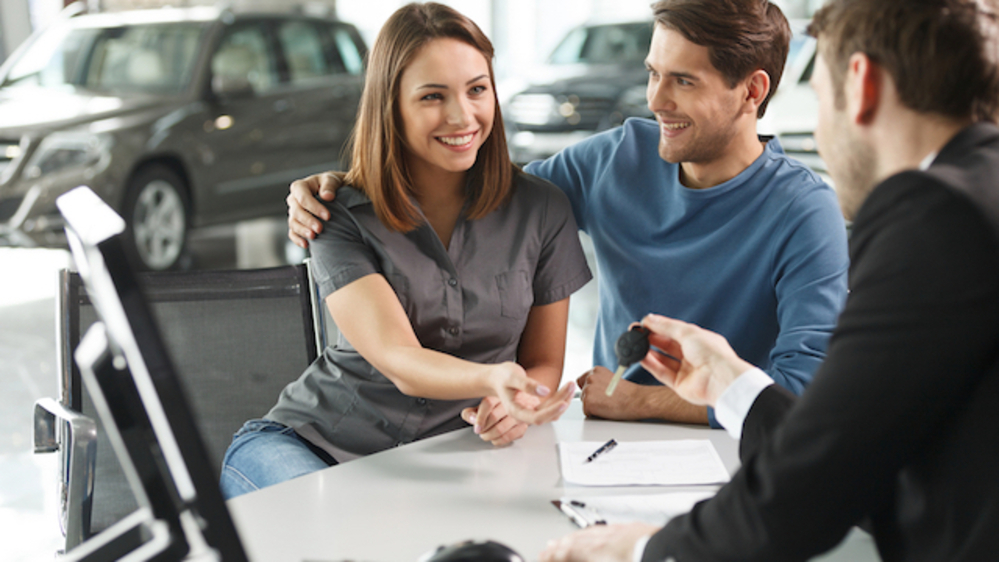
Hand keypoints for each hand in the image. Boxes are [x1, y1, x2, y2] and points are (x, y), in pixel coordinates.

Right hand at [286, 171, 344, 247]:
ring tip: (313, 237)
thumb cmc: (331, 185)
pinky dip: (297, 239)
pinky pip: (292, 233)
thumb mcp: (332, 180)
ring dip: (302, 231)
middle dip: (308, 221)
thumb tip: (327, 196)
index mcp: (300, 187)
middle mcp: (294, 200)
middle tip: (320, 229)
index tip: (327, 216)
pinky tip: (306, 244)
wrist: (334, 192)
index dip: (314, 207)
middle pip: (297, 212)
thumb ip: (329, 185)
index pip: (303, 198)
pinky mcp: (296, 223)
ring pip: (293, 223)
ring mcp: (294, 212)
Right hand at [462, 382, 574, 445]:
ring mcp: (531, 411)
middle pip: (547, 414)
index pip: (536, 417)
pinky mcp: (536, 406)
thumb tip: (545, 391)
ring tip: (571, 384)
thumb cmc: (501, 377)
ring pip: (551, 411)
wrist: (496, 378)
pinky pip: (551, 407)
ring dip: (563, 399)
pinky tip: (566, 389)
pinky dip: (560, 398)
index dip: (551, 411)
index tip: (563, 402)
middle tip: (571, 385)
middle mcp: (524, 414)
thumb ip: (527, 385)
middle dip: (562, 401)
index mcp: (515, 410)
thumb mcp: (512, 377)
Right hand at [540, 523, 658, 561]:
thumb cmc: (642, 561)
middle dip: (558, 547)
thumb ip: (583, 554)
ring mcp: (618, 533)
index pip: (566, 553)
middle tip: (548, 550)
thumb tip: (570, 552)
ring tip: (565, 540)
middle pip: (574, 542)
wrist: (668, 554)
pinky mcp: (633, 530)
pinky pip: (605, 529)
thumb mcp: (603, 558)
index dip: (552, 556)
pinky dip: (594, 532)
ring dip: (573, 537)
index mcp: (596, 553)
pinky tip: (594, 533)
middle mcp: (603, 541)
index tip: (543, 556)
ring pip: (589, 533)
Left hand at [576, 367, 646, 420]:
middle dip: (591, 398)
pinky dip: (594, 414)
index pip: (582, 381)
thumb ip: (599, 382)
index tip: (596, 394)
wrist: (636, 400)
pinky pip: (587, 412)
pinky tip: (606, 410)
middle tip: (606, 401)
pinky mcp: (588, 402)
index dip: (588, 389)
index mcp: (596, 370)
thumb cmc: (628, 393)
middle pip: (583, 392)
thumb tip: (593, 390)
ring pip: (585, 402)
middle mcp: (590, 378)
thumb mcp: (611, 380)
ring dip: (593, 406)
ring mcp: (588, 389)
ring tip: (608, 405)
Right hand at [639, 314, 754, 407]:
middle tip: (636, 334)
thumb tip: (649, 319)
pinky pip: (662, 373)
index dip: (659, 328)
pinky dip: (651, 365)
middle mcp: (693, 355)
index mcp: (699, 340)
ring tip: (635, 345)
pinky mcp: (680, 384)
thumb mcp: (687, 332)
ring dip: (649, 352)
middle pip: (667, 345)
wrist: (720, 379)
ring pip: (663, 360)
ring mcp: (686, 370)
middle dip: (651, 339)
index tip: (643, 324)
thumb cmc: (713, 354)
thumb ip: (666, 326)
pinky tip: (641, 357)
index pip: (674, 332)